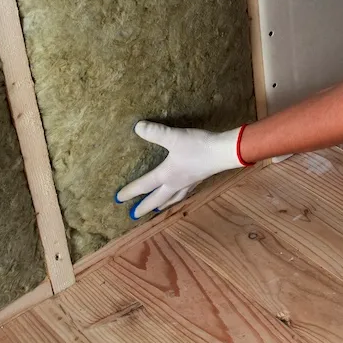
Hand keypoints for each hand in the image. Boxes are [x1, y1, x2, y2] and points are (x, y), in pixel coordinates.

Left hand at [115, 122, 247, 217]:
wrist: (224, 152)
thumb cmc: (198, 146)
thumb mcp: (174, 137)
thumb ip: (155, 132)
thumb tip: (137, 127)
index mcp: (167, 175)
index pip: (145, 185)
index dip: (130, 191)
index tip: (118, 199)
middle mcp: (176, 183)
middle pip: (157, 199)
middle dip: (144, 207)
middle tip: (133, 215)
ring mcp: (189, 183)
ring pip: (172, 199)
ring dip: (162, 205)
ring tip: (156, 210)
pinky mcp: (199, 179)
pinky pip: (184, 193)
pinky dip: (178, 198)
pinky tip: (181, 194)